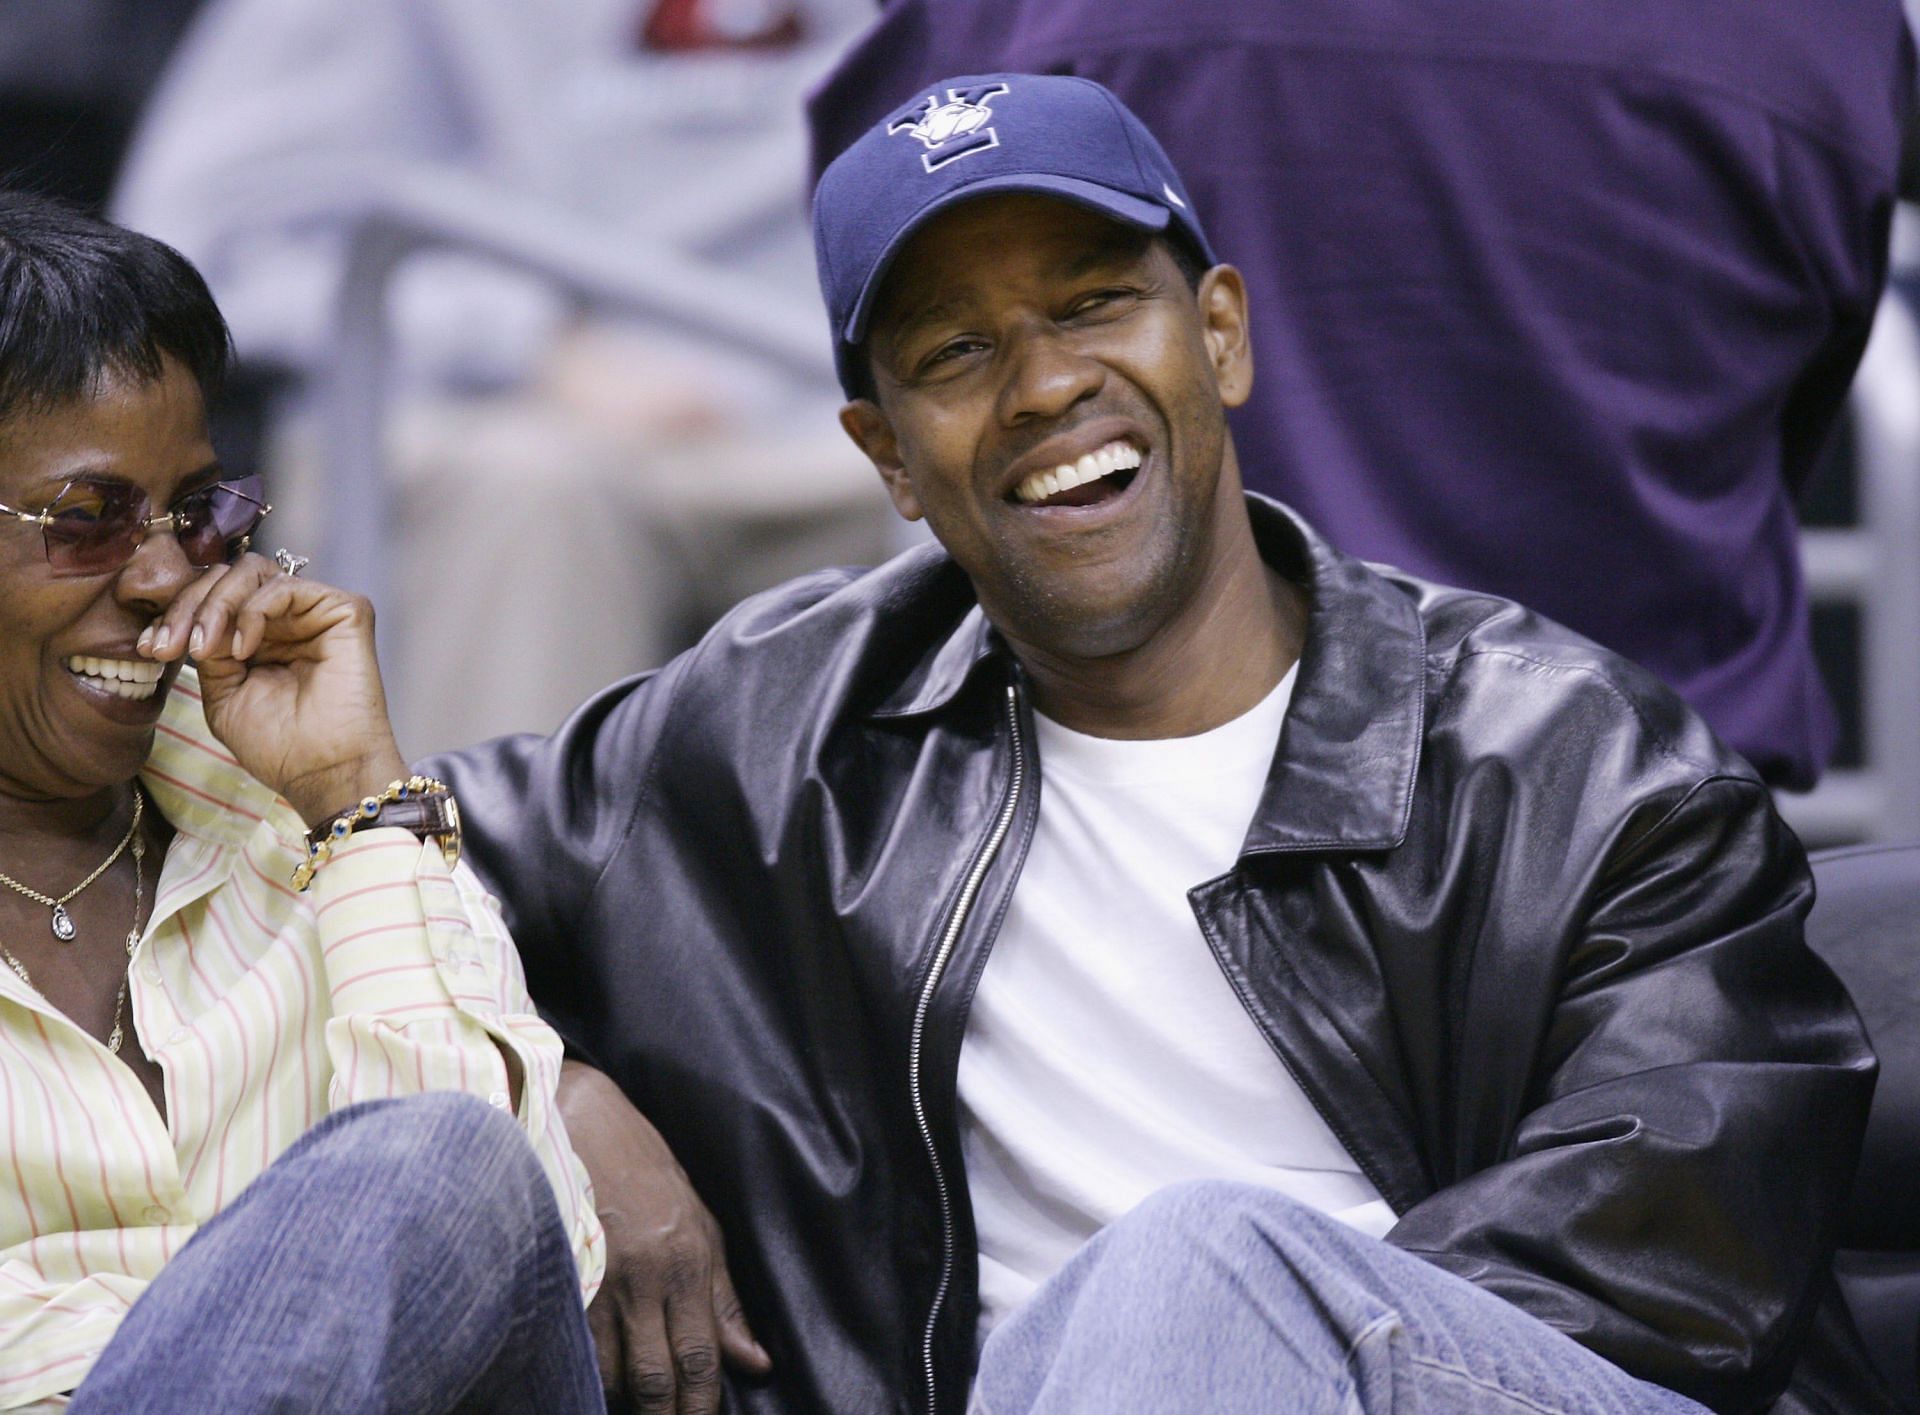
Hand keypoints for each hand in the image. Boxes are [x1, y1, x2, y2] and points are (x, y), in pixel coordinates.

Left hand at [139, 554, 406, 823]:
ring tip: (202, 647)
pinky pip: (284, 586)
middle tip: (169, 648)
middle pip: (228, 576)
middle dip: (188, 607)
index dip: (177, 614)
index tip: (149, 649)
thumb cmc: (281, 746)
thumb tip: (194, 619)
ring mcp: (316, 612)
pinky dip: (252, 611)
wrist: (323, 772)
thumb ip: (208, 650)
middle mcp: (290, 618)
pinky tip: (243, 649)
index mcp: (263, 636)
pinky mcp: (345, 610)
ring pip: (252, 573)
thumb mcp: (223, 694)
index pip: (214, 598)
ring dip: (215, 605)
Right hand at [559, 1061, 770, 1413]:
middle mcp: (644, 1278)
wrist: (578, 1123)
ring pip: (609, 1373)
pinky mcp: (558, 1277)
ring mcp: (596, 1280)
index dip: (701, 1405)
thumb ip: (725, 1300)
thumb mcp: (702, 1225)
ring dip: (621, 1401)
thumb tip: (756, 1363)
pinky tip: (594, 1381)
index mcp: (687, 1263)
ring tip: (634, 1407)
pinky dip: (584, 1374)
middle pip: (654, 1378)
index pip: (700, 1358)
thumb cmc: (648, 1171)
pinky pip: (573, 1347)